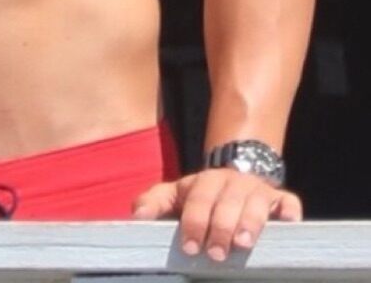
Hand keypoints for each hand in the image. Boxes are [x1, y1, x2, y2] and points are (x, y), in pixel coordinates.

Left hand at [132, 168, 301, 260]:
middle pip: (227, 202)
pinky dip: (289, 212)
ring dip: (250, 222)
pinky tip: (287, 224)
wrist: (237, 171)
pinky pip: (289, 203)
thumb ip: (155, 202)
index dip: (194, 222)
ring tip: (243, 243)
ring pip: (256, 203)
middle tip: (216, 253)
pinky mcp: (281, 199)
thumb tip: (136, 217)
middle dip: (221, 227)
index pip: (198, 200)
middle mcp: (232, 182)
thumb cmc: (202, 195)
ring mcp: (258, 190)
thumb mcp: (176, 194)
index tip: (190, 247)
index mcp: (205, 182)